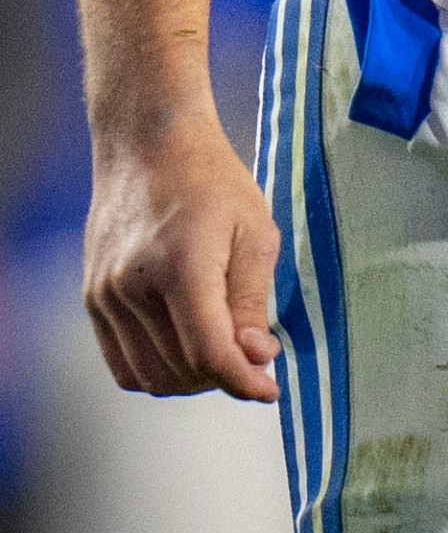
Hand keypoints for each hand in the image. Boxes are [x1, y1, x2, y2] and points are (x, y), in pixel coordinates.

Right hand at [84, 111, 281, 402]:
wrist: (149, 143)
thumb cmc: (212, 180)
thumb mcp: (254, 230)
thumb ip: (252, 300)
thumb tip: (255, 359)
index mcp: (181, 264)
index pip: (209, 353)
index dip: (245, 382)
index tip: (271, 389)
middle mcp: (134, 285)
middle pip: (182, 370)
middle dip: (224, 376)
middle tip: (251, 354)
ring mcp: (105, 294)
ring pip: (151, 377)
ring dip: (191, 379)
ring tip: (221, 350)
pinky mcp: (92, 298)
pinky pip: (123, 365)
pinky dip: (157, 371)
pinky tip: (186, 346)